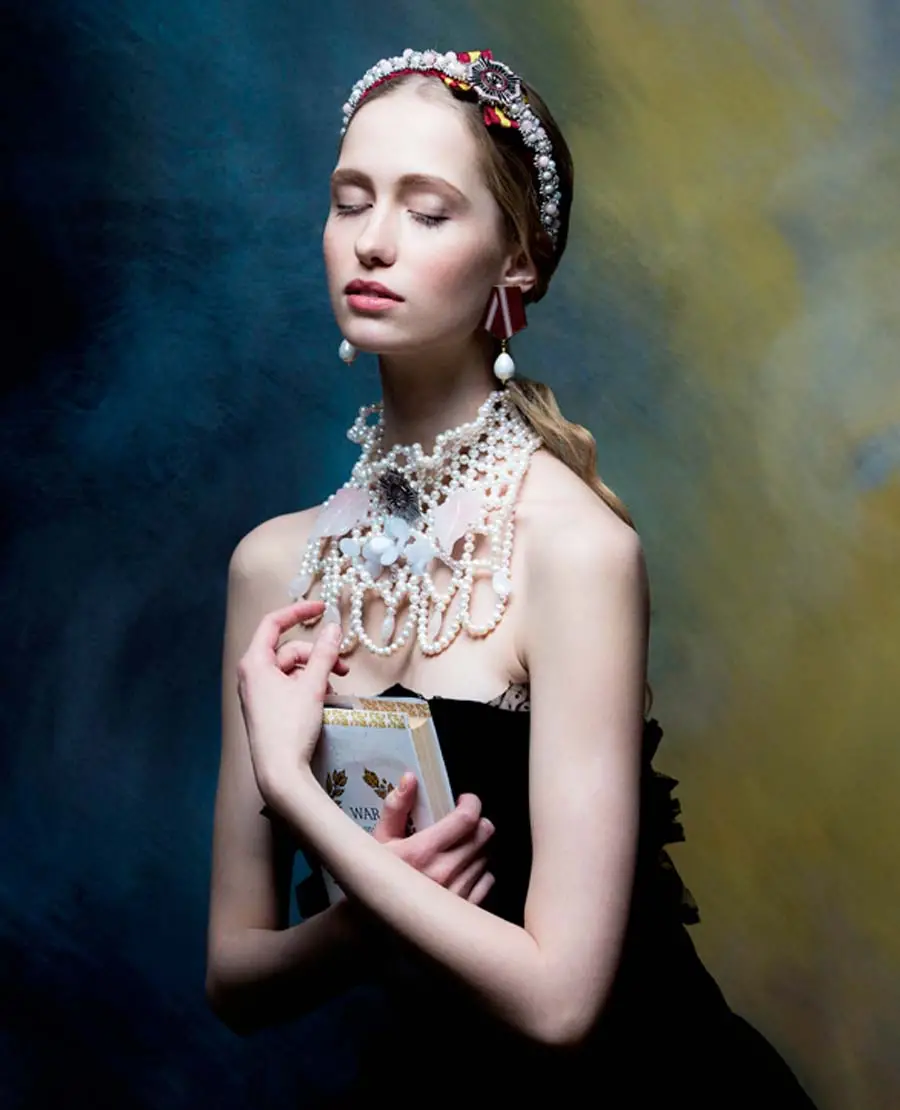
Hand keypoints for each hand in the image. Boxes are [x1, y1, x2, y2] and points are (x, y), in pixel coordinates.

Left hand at [237, 600, 347, 804]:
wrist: (279, 773)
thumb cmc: (290, 728)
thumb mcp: (313, 686)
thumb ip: (325, 654)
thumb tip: (334, 628)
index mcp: (254, 663)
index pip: (273, 623)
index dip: (298, 611)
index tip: (323, 607)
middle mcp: (251, 674)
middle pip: (289, 650)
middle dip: (317, 655)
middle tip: (342, 667)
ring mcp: (258, 692)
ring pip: (292, 669)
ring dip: (316, 673)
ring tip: (333, 688)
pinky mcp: (266, 708)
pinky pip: (289, 686)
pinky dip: (308, 687)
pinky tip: (323, 699)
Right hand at [373, 774, 495, 903]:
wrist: (371, 926)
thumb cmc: (374, 878)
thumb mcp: (378, 840)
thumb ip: (396, 807)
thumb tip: (410, 778)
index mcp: (423, 851)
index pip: (467, 819)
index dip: (471, 803)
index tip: (464, 801)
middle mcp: (444, 873)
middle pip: (484, 835)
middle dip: (477, 823)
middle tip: (464, 824)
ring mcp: (457, 894)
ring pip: (486, 857)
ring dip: (476, 848)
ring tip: (458, 849)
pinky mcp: (464, 911)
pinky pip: (487, 882)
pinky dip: (479, 872)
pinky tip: (462, 871)